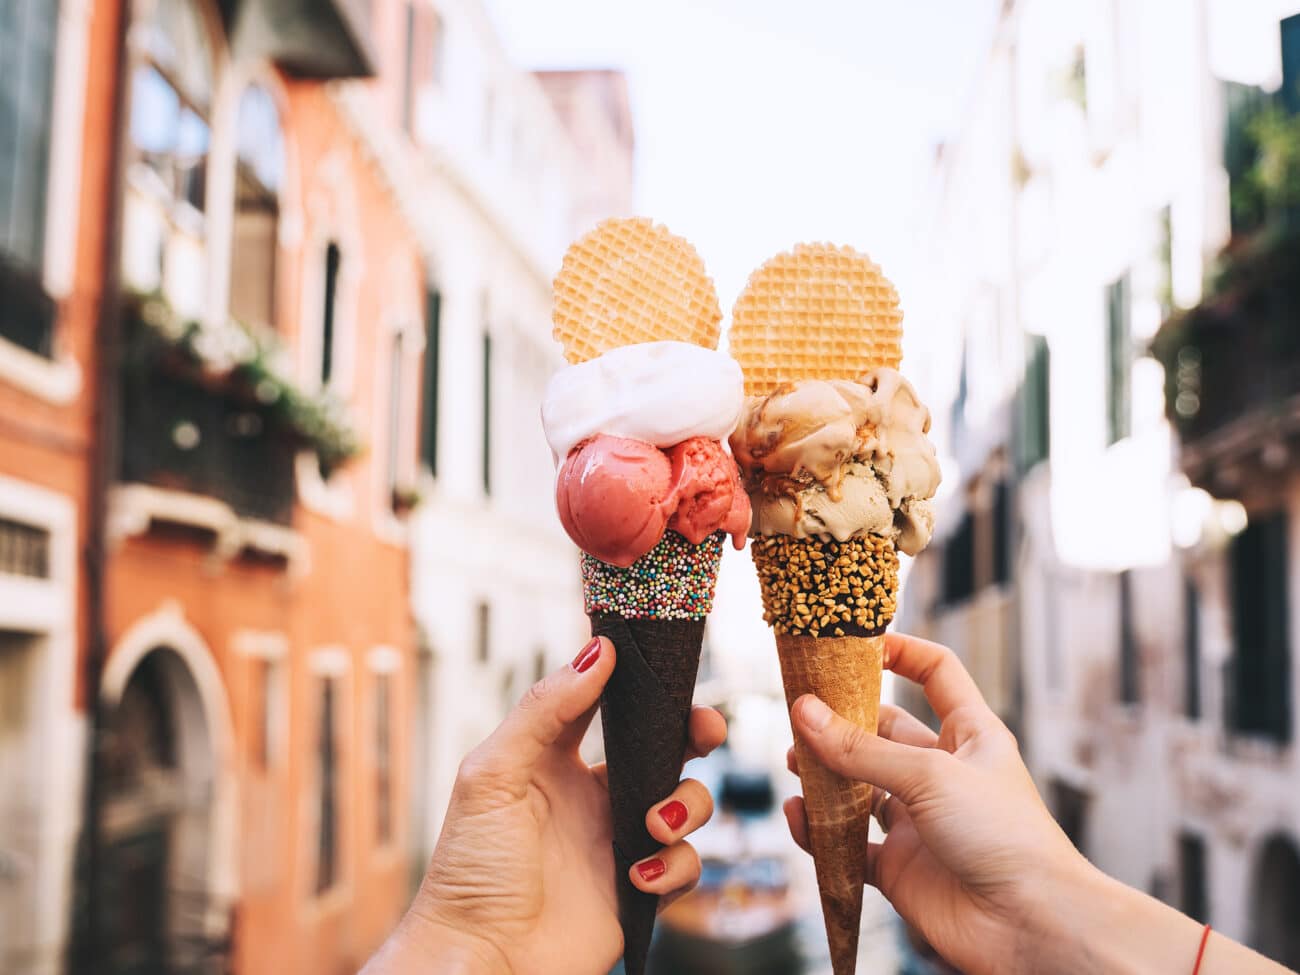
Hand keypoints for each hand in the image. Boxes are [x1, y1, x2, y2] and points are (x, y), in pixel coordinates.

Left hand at [365, 636, 725, 974]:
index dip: (641, 685)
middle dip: (696, 734)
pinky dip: (673, 867)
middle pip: (665, 748)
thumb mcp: (494, 774)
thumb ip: (545, 709)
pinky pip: (686, 865)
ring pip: (687, 803)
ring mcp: (619, 842)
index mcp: (556, 760)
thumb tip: (599, 651)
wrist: (482, 959)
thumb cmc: (469, 869)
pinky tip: (637, 877)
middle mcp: (594, 796)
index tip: (668, 669)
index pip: (608, 704)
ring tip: (652, 826)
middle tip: (706, 733)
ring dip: (685, 806)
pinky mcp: (640, 890)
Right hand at [782, 632, 1083, 974]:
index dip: (900, 652)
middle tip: (799, 713)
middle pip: (882, 731)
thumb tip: (805, 712)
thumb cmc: (1005, 837)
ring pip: (860, 787)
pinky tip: (800, 817)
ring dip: (825, 775)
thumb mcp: (930, 775)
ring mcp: (920, 821)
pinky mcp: (901, 867)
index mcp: (970, 735)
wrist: (1031, 927)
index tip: (855, 642)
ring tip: (793, 764)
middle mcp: (943, 773)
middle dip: (842, 721)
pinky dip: (821, 832)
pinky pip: (849, 844)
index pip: (936, 674)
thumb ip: (861, 748)